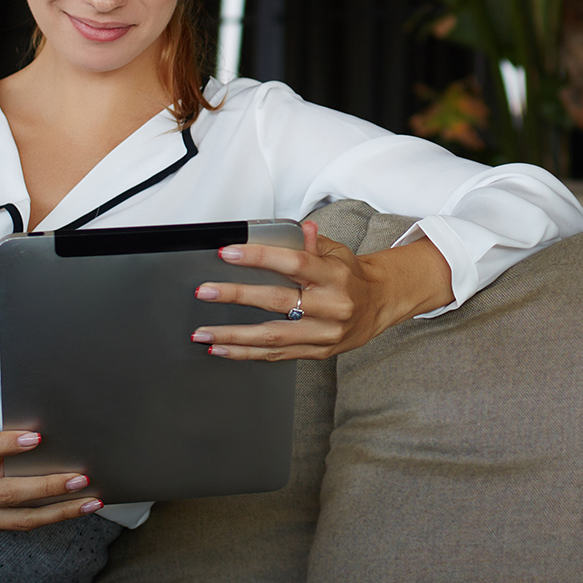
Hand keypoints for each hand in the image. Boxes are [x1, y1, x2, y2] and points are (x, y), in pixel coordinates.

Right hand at [0, 426, 103, 531]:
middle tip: (80, 479)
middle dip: (48, 487)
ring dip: (59, 512)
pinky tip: (72, 508)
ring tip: (90, 502)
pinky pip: (18, 525)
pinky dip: (48, 516)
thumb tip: (41, 443)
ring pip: (19, 520)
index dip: (8, 445)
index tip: (37, 438)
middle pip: (7, 494)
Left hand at [191, 221, 453, 359]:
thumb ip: (312, 243)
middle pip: (278, 301)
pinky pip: (277, 354)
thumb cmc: (351, 276)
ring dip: (233, 335)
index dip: (260, 257)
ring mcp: (323, 333)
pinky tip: (222, 349)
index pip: (294, 263)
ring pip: (273, 336)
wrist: (379, 305)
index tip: (228, 254)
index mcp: (334, 275)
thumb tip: (299, 227)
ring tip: (203, 333)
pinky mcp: (317, 352)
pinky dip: (246, 353)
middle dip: (237, 296)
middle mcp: (330, 306)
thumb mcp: (337, 252)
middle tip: (206, 292)